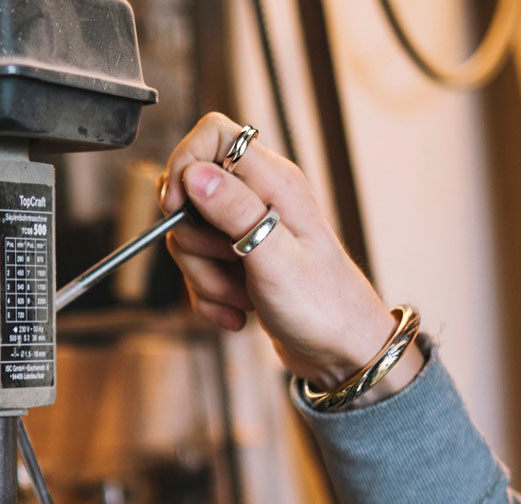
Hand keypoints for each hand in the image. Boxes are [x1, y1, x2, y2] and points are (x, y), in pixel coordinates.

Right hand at [158, 113, 422, 400]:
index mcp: (275, 183)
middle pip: (190, 195)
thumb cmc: (324, 306)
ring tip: (241, 297)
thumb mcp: (275, 258)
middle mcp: (260, 199)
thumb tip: (195, 174)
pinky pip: (199, 270)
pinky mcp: (239, 261)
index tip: (177, 208)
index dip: (184, 164)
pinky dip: (210, 297)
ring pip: (190, 238)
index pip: (213, 135)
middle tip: (229, 266)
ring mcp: (248, 230)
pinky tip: (239, 312)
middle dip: (194, 243)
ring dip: (204, 278)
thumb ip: (235, 212)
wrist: (343, 352)